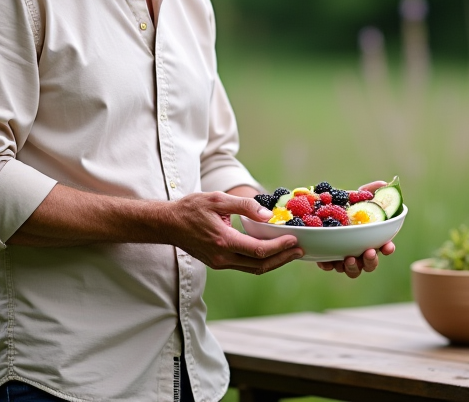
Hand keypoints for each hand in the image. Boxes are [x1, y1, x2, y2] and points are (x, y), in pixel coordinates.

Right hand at [169, 191, 301, 274]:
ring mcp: (219, 263)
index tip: (295, 240)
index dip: (280, 247)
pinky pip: (244, 266)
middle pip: (260, 265)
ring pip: (253, 269)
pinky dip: (261, 261)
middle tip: (300, 250)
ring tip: (291, 253)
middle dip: (283, 258)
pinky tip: (271, 252)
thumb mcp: (217, 200)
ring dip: (274, 262)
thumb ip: (244, 206)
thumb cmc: (190, 209)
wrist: (168, 224)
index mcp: (223, 241)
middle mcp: (222, 257)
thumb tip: (268, 215)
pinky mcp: (218, 263)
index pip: (259, 250)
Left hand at [317, 180, 394, 278]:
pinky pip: (329, 266)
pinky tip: (326, 261)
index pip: (384, 247)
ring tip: (349, 258)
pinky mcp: (328, 258)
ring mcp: (344, 257)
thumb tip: (384, 184)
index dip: (388, 248)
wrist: (319, 208)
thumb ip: (370, 190)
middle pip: (370, 264)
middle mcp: (359, 251)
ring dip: (353, 267)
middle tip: (368, 252)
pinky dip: (329, 265)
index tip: (389, 246)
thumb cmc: (344, 205)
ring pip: (352, 270)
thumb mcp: (357, 196)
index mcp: (371, 239)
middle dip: (371, 260)